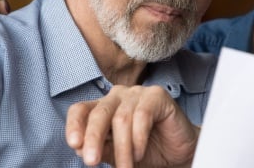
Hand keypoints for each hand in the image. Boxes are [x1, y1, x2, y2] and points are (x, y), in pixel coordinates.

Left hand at [66, 85, 198, 167]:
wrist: (179, 154)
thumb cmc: (147, 151)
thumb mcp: (118, 155)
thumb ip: (101, 148)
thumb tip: (81, 148)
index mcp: (104, 107)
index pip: (80, 109)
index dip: (74, 125)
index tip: (74, 144)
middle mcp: (118, 96)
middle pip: (99, 113)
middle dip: (93, 139)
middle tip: (92, 161)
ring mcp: (137, 93)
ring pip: (121, 119)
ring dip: (122, 148)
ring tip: (126, 167)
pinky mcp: (157, 95)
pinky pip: (142, 115)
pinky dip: (138, 138)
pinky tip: (139, 153)